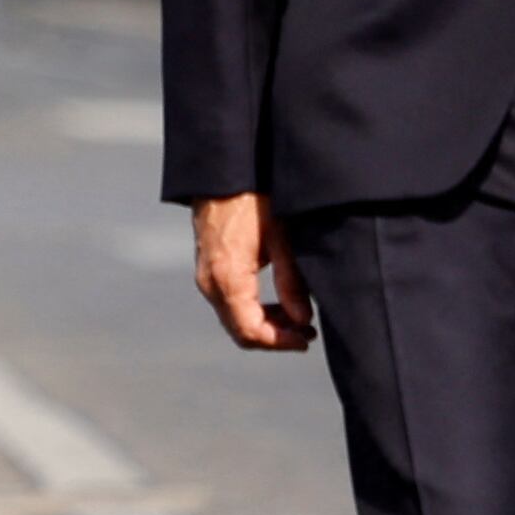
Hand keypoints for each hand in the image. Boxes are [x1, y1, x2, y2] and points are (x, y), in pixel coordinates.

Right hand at [190, 191, 314, 351]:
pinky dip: (253, 310)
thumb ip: (291, 282)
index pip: (250, 331)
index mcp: (227, 278)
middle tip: (308, 331)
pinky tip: (278, 302)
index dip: (281, 341)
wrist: (222, 172)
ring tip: (299, 317)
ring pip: (234, 319)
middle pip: (240, 331)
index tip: (308, 338)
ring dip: (266, 324)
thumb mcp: (281, 237)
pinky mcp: (209, 268)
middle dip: (275, 336)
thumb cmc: (254, 198)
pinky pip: (229, 303)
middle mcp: (210, 283)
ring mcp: (206, 277)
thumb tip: (303, 319)